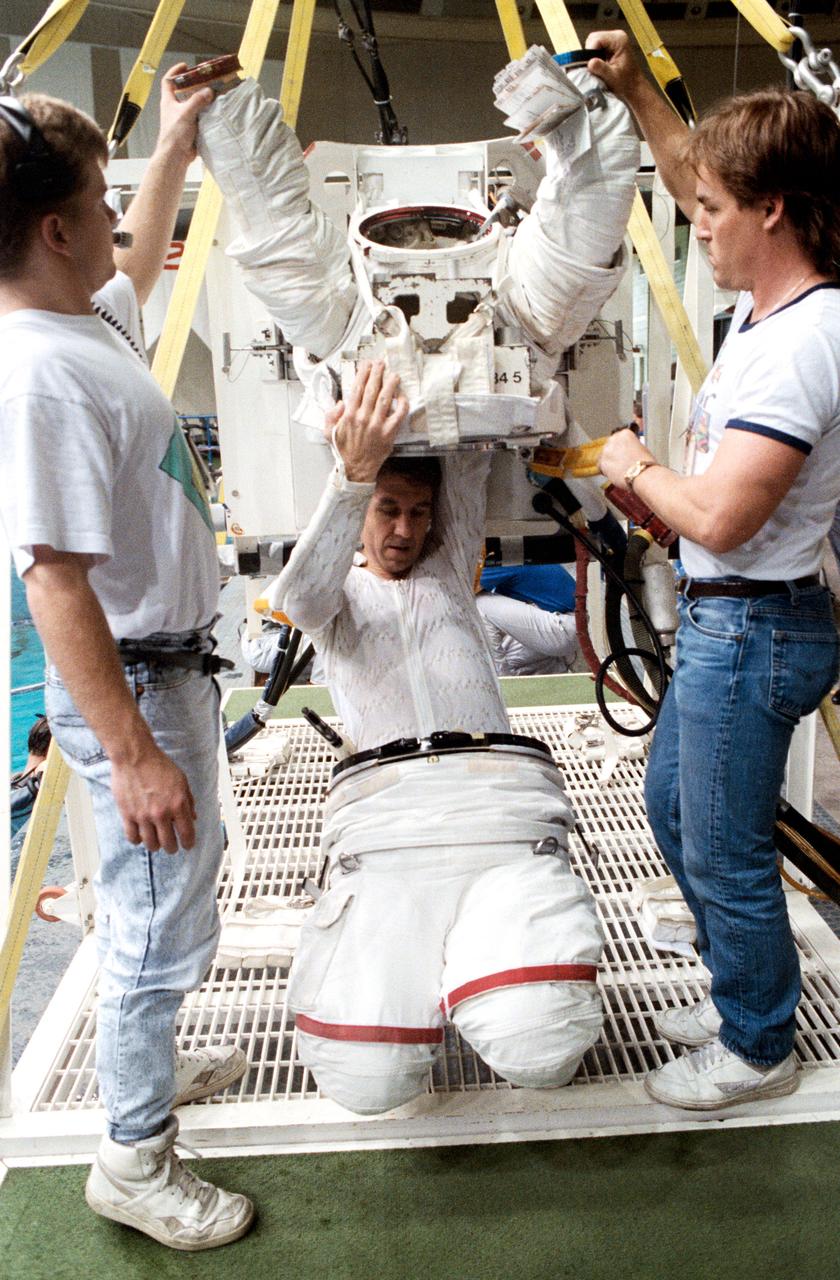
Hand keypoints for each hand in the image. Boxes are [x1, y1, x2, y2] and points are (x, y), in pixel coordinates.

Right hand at [111, 743, 197, 853]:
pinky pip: (132, 837)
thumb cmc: (159, 765)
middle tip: (171, 847)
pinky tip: (140, 835)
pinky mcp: (127, 815)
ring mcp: (143, 816)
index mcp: (178, 804)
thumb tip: (193, 818)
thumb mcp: (182, 780)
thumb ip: (188, 801)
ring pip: (150, 844)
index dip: (188, 843)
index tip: (187, 846)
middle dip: (172, 848)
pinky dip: (137, 840)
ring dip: (155, 846)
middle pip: (168, 844)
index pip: (186, 833)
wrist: (135, 756)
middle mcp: (161, 813)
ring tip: (156, 843)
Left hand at [156, 63, 213, 164]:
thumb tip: (209, 91)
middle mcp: (174, 108)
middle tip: (204, 80)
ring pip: (192, 105)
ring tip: (212, 94)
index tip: (186, 66)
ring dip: (201, 99)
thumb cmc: (175, 134)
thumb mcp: (186, 113)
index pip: (168, 81)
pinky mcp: (190, 129)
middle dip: (193, 85)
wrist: (176, 157)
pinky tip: (214, 111)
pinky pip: (199, 117)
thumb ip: (197, 101)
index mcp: (168, 101)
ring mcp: (182, 119)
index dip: (175, 71)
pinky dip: (206, 113)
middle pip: (183, 92)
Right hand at [325, 360, 408, 481]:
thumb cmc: (343, 451)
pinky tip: (402, 397)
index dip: (363, 374)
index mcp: (349, 415)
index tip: (367, 365)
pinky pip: (398, 415)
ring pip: (385, 399)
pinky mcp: (388, 433)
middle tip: (381, 363)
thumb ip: (330, 416)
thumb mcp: (328, 433)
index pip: (357, 389)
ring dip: (390, 384)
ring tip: (394, 375)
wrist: (355, 470)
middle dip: (377, 374)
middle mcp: (363, 417)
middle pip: (372, 389)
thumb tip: (340, 403)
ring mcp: (377, 425)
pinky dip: (401, 405)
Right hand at [586, 31, 646, 101]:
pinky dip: (595, 57)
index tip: (591, 66)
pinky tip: (600, 65)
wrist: (634, 86)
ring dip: (592, 56)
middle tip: (595, 68)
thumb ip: (601, 69)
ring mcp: (613, 40)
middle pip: (593, 38)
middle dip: (590, 54)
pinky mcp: (610, 45)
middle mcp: (616, 36)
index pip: (596, 39)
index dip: (590, 52)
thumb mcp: (612, 77)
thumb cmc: (626, 83)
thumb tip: (590, 63)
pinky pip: (596, 48)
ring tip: (598, 67)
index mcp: (619, 39)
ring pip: (593, 43)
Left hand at [598, 428, 652, 487]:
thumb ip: (631, 446)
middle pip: (610, 446)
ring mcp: (606, 451)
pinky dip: (606, 470)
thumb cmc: (646, 464)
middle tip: (622, 462)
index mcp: (625, 433)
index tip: (624, 452)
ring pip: (604, 456)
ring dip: (610, 462)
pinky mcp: (602, 462)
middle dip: (614, 454)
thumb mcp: (642, 448)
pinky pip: (601, 466)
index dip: (621, 447)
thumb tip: (628, 450)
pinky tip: (615, 474)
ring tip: (620, 469)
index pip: (618, 438)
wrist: (643, 474)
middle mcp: (614, 439)